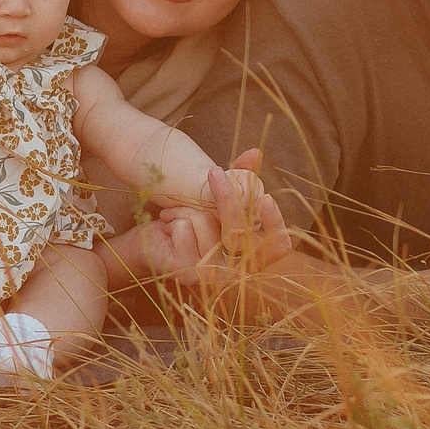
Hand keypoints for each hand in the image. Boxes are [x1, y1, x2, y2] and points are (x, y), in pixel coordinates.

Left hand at [105, 150, 291, 292]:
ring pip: (209, 227)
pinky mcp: (187, 274)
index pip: (279, 246)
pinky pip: (186, 233)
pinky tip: (167, 225)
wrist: (151, 241)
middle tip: (214, 172)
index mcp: (250, 255)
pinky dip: (175, 219)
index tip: (265, 197)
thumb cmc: (189, 219)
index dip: (275, 224)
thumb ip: (240, 177)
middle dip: (228, 199)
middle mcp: (236, 270)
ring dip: (188, 208)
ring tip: (175, 209)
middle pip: (242, 234)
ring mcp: (213, 275)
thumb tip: (255, 153)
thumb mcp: (216, 197)